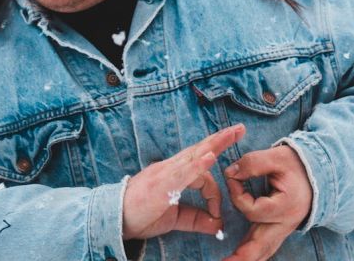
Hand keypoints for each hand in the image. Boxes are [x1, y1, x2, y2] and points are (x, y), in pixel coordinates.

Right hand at [122, 124, 246, 239]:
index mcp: (173, 174)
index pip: (202, 172)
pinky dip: (197, 164)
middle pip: (199, 149)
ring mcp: (165, 172)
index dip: (215, 191)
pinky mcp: (161, 182)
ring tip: (231, 134)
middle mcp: (170, 168)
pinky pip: (182, 171)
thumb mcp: (174, 218)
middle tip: (240, 128)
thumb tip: (218, 225)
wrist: (113, 218)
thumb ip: (195, 219)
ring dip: (214, 144)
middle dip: (221, 139)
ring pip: (193, 155)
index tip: (217, 213)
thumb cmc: (141, 215)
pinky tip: (210, 157)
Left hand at [222, 145, 312, 260]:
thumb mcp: (277, 156)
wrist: (316, 173)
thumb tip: (230, 174)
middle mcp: (286, 222)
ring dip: (246, 258)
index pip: (252, 209)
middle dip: (244, 256)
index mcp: (286, 205)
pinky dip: (253, 254)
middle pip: (262, 245)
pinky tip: (239, 259)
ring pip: (264, 250)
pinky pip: (265, 247)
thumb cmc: (296, 165)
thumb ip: (252, 163)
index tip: (232, 176)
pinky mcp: (279, 230)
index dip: (236, 194)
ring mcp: (283, 229)